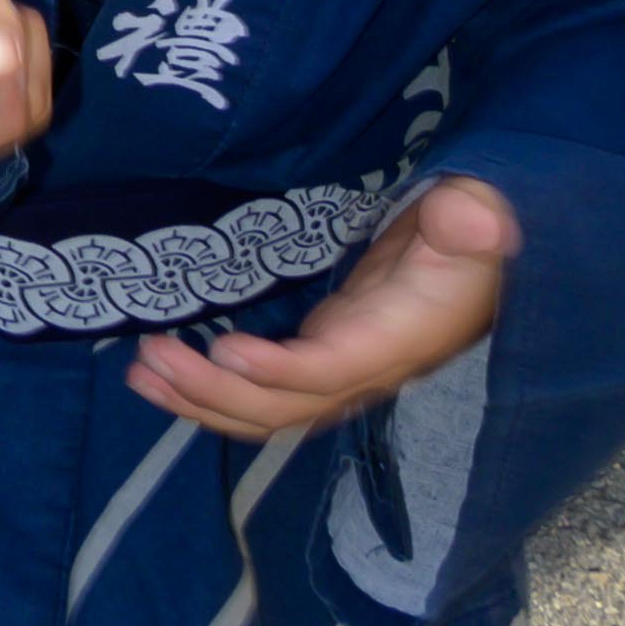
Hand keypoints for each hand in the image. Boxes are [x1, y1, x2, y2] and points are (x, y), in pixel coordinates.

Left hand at [129, 175, 519, 442]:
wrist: (484, 263)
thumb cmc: (478, 234)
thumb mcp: (480, 216)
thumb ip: (471, 220)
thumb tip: (471, 222)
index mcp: (401, 337)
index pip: (335, 369)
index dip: (281, 371)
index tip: (226, 352)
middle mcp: (367, 369)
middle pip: (286, 406)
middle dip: (215, 392)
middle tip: (150, 357)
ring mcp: (341, 368)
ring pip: (267, 409)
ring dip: (201, 400)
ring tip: (140, 375)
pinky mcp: (323, 355)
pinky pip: (266, 392)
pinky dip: (215, 390)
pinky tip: (167, 373)